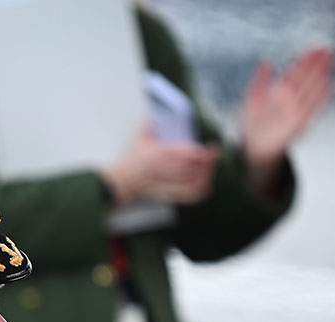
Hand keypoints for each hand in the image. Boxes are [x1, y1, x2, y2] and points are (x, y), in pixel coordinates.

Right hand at [102, 123, 219, 205]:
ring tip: (209, 169)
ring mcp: (165, 184)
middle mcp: (163, 171)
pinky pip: (187, 197)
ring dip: (205, 177)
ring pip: (192, 184)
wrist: (120, 182)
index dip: (203, 153)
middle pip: (193, 170)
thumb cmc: (129, 161)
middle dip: (208, 164)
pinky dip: (199, 192)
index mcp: (158, 155)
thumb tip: (157, 112)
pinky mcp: (167, 194)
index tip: (212, 148)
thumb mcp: (137, 138)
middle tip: (214, 156)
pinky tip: (204, 184)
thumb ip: (149, 123)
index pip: (186, 155)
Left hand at [240, 47, 333, 190]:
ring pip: (310, 89)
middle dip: (316, 63)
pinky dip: (321, 98)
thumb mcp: (252, 100)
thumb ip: (259, 81)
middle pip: (305, 77)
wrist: (254, 149)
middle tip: (328, 48)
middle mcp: (289, 99)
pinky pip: (312, 109)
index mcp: (278, 91)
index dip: (303, 59)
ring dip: (321, 75)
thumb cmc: (252, 125)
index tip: (314, 46)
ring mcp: (295, 110)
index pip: (294, 71)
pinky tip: (330, 86)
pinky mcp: (299, 124)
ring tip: (331, 60)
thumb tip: (266, 60)